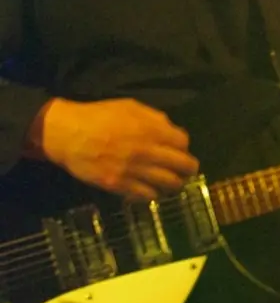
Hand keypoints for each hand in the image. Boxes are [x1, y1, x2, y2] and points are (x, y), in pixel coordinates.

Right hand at [36, 98, 198, 200]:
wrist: (67, 134)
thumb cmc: (98, 116)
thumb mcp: (131, 107)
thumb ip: (155, 118)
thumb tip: (173, 131)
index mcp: (151, 130)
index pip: (183, 142)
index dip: (184, 147)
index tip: (180, 150)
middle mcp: (147, 151)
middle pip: (183, 165)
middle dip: (189, 168)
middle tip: (187, 171)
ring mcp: (134, 170)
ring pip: (169, 183)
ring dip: (175, 184)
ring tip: (173, 183)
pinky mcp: (119, 185)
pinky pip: (146, 195)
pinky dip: (153, 194)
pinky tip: (151, 190)